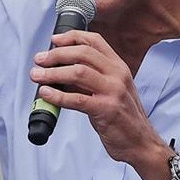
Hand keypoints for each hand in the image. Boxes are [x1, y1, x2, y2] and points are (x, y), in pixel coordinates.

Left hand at [29, 30, 167, 164]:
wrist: (141, 143)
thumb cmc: (123, 117)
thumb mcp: (111, 89)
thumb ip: (90, 77)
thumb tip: (59, 70)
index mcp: (118, 66)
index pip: (94, 41)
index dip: (71, 37)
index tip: (54, 40)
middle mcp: (118, 75)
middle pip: (83, 53)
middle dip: (56, 55)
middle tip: (39, 60)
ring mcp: (114, 91)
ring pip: (78, 72)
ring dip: (52, 73)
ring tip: (37, 75)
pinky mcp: (107, 109)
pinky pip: (77, 99)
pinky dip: (57, 95)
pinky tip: (46, 94)